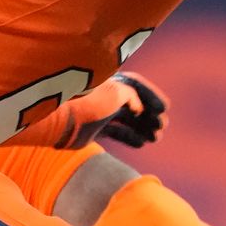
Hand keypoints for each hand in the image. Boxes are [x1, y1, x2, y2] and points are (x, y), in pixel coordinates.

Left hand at [14, 73, 168, 149]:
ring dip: (143, 128)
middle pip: (133, 104)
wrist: (61, 120)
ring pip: (127, 120)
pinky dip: (130, 138)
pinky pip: (117, 132)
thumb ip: (133, 96)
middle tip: (162, 127)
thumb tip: (138, 109)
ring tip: (156, 138)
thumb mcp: (117, 91)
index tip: (164, 109)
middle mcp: (105, 95)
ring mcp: (99, 112)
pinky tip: (141, 143)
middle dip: (150, 116)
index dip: (152, 96)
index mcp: (110, 81)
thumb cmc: (88, 102)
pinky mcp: (94, 129)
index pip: (136, 85)